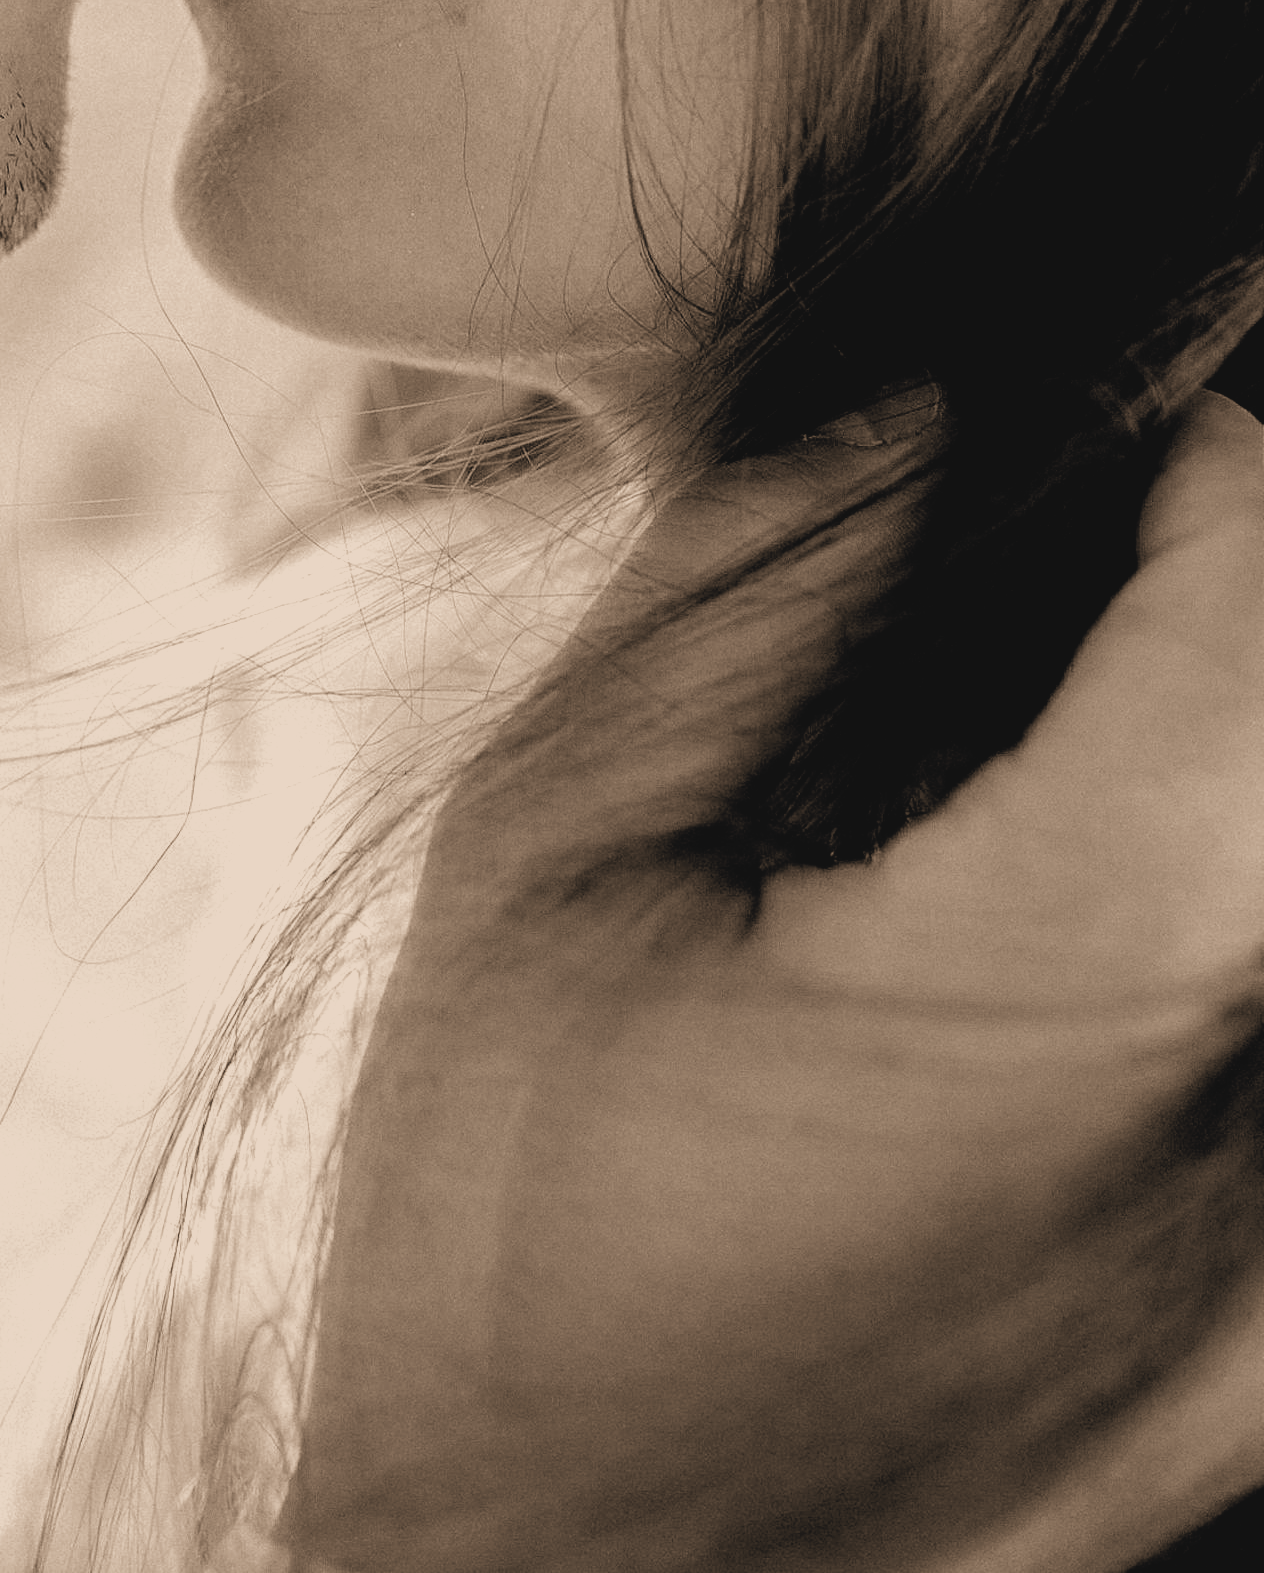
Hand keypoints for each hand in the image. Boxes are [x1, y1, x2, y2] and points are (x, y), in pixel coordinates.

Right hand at [285, 397, 1263, 1572]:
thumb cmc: (483, 1252)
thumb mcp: (546, 863)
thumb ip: (741, 601)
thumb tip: (911, 418)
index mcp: (1060, 983)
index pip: (1256, 607)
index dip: (1203, 469)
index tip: (1092, 437)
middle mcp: (1248, 1145)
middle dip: (1212, 618)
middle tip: (1059, 590)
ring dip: (1205, 771)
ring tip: (1027, 775)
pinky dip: (1200, 923)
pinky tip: (1037, 952)